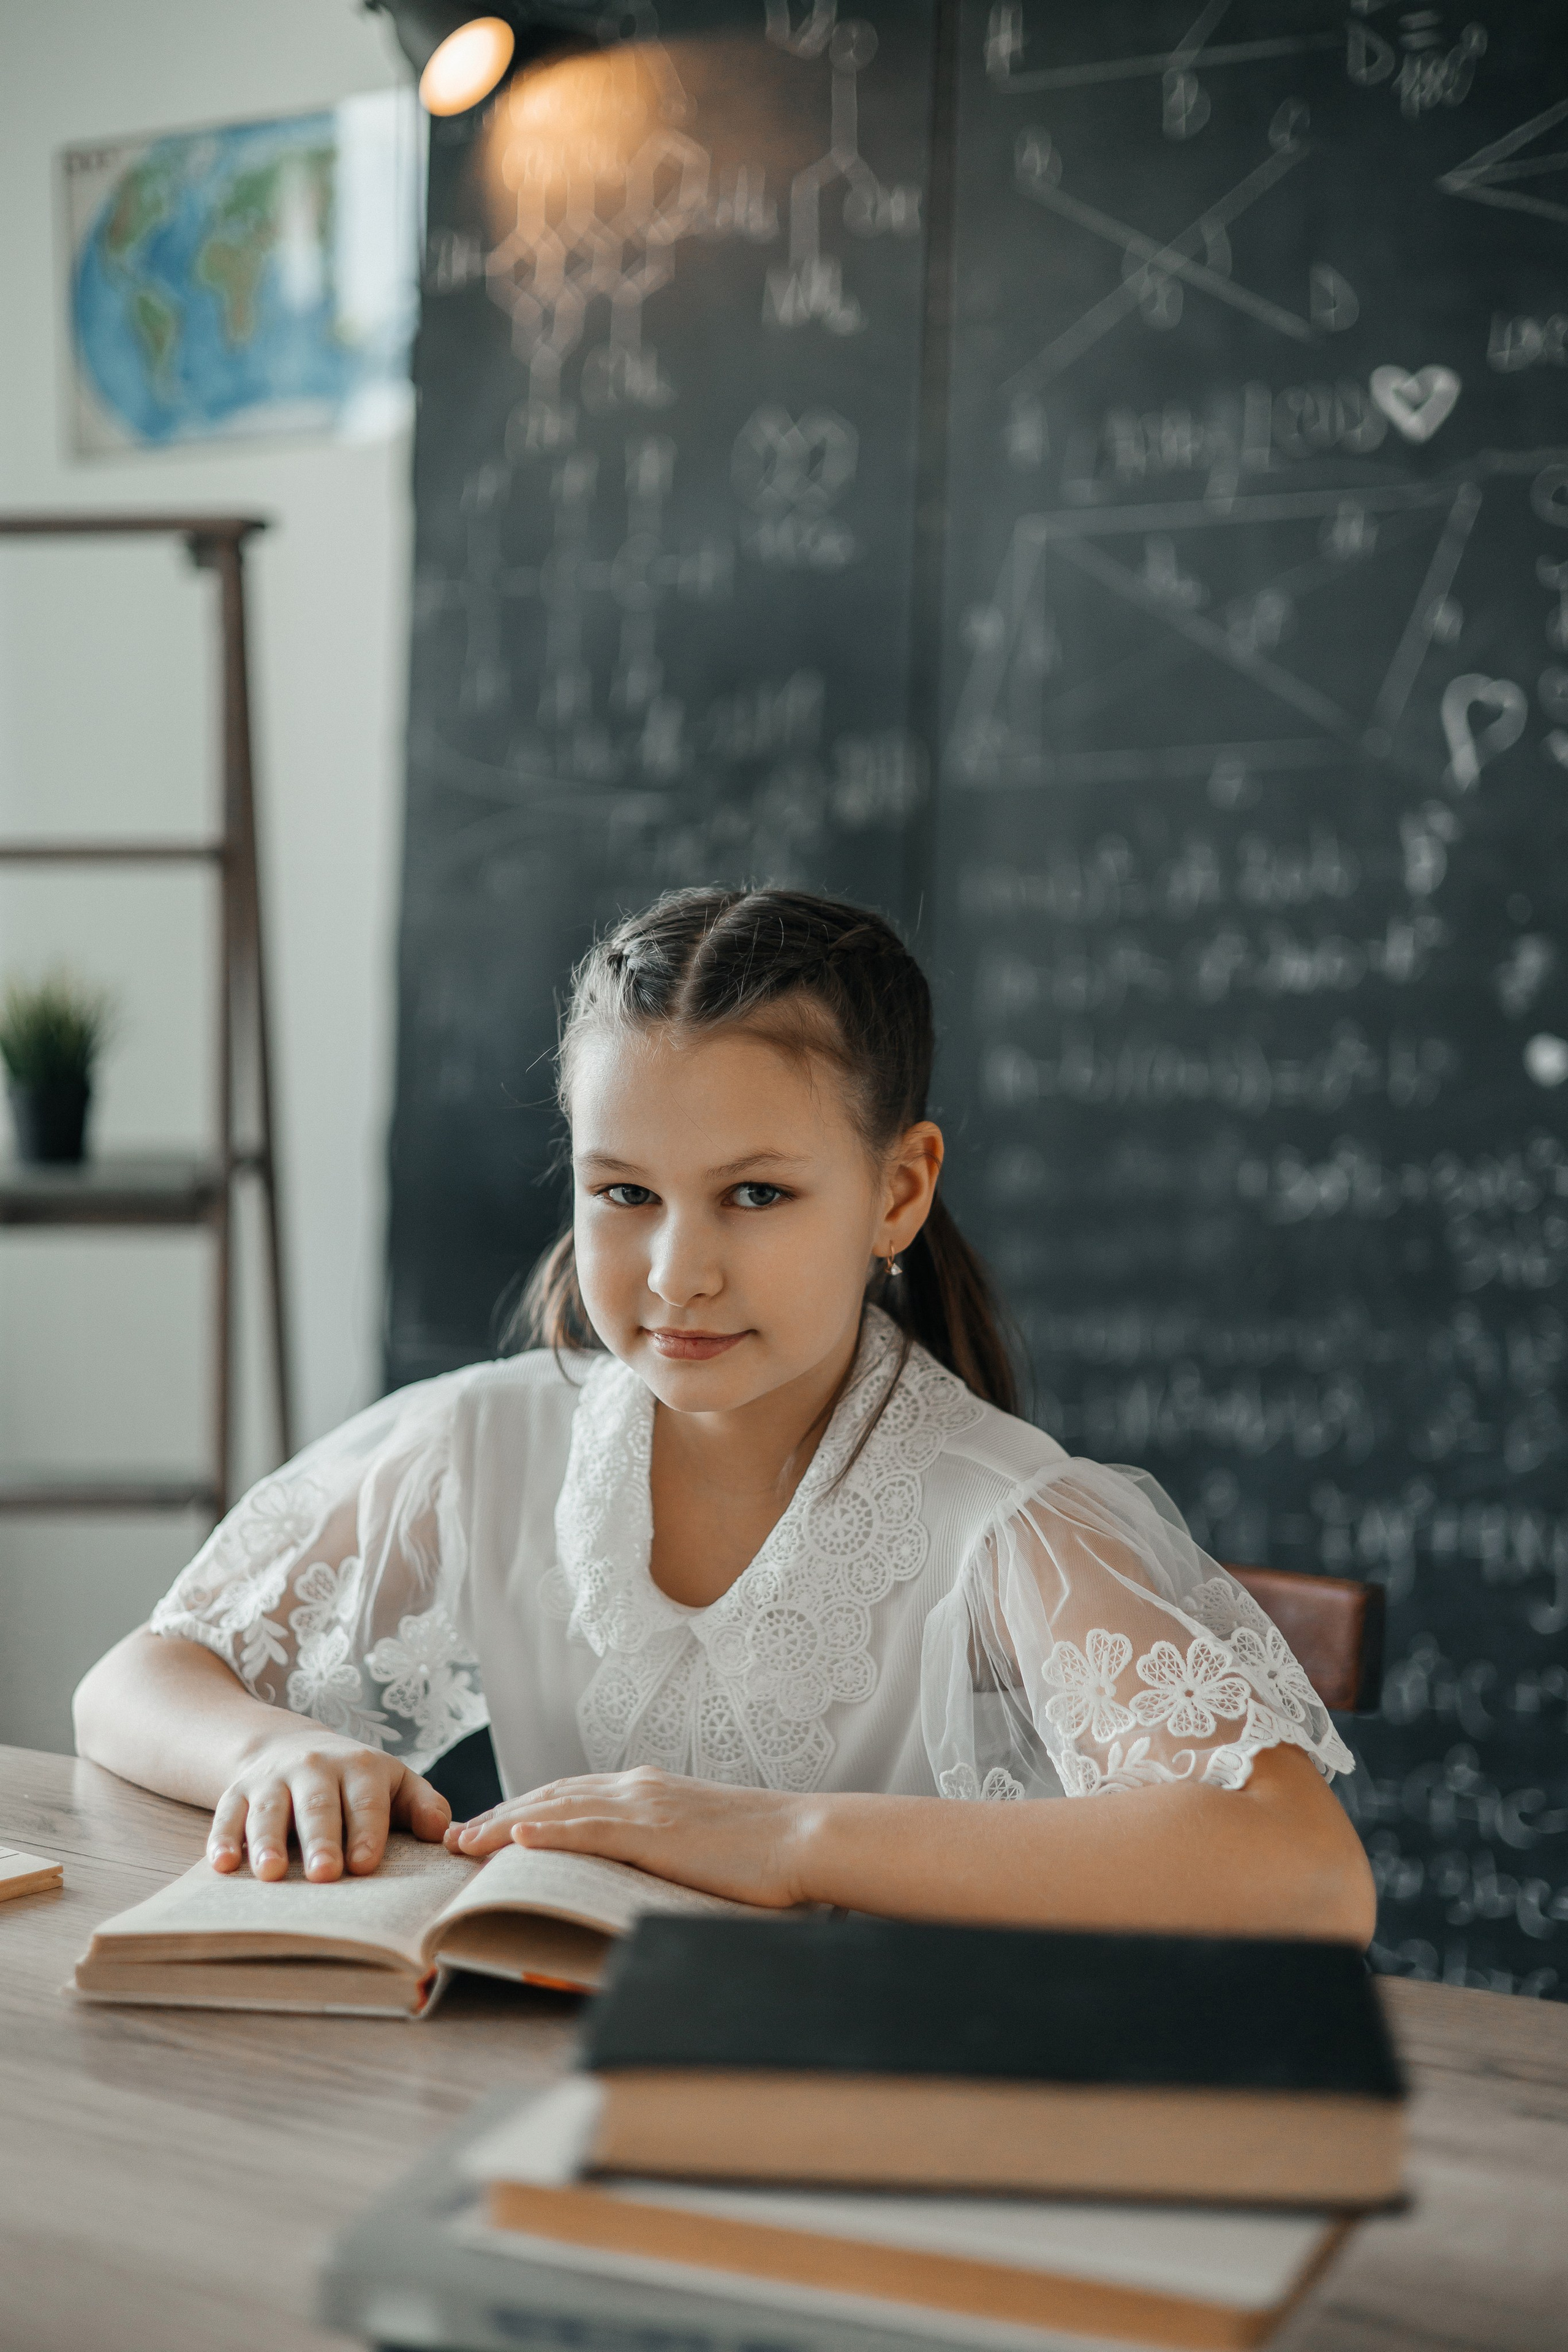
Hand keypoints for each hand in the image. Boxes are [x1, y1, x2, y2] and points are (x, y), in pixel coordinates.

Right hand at [208, 1729, 450, 1881]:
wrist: (291, 1747)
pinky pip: (227, 1814)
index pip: (366, 1801)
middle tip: (325, 1874)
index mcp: (360, 1767)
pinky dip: (222, 1838)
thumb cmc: (356, 1780)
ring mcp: (272, 1779)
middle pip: (318, 1806)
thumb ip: (423, 1805)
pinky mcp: (237, 1792)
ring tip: (271, 1874)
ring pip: (269, 1810)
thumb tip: (442, 1833)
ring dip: (268, 1841)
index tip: (365, 1864)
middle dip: (322, 1840)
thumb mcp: (394, 1782)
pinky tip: (223, 1865)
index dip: (367, 1831)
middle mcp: (314, 1768)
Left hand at [444, 1766, 811, 1908]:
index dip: (524, 1811)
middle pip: (551, 1798)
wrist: (803, 1837)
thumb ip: (660, 1851)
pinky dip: (550, 1830)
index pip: (571, 1798)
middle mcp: (638, 1789)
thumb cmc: (761, 1853)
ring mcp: (645, 1805)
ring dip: (504, 1823)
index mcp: (649, 1791)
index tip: (487, 1829)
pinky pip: (590, 1828)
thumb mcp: (698, 1845)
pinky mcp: (655, 1830)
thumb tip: (633, 1878)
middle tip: (453, 1837)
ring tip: (463, 1841)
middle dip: (498, 1816)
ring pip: (558, 1809)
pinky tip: (517, 1836)